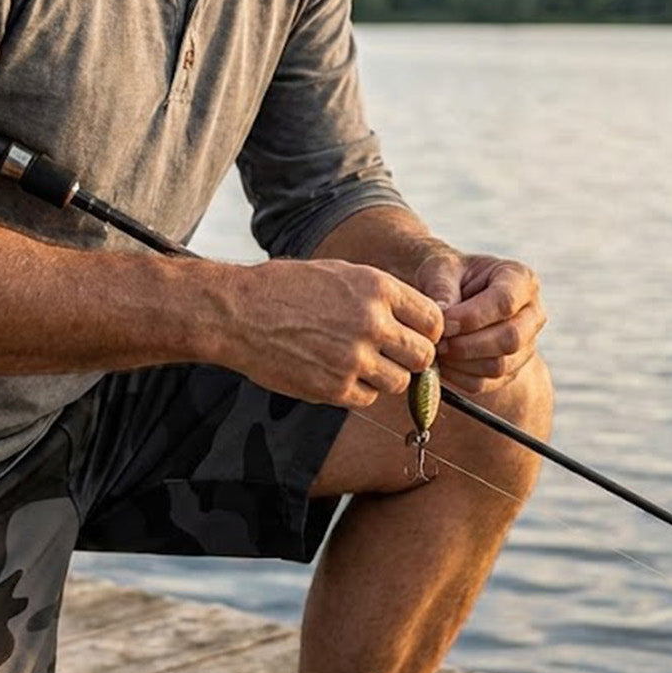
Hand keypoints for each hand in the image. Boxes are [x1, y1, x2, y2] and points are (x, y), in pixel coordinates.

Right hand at [230, 258, 443, 407]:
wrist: (237, 313)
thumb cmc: (285, 289)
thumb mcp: (339, 273)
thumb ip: (380, 296)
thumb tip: (415, 323)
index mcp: (377, 288)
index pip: (434, 321)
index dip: (426, 332)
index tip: (413, 336)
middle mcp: (372, 322)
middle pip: (423, 356)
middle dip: (412, 358)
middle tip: (391, 356)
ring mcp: (354, 358)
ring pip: (399, 382)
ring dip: (385, 377)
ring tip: (357, 363)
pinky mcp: (334, 388)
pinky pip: (368, 398)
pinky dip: (357, 390)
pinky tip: (335, 372)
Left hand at [415, 250, 546, 396]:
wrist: (452, 297)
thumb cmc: (448, 277)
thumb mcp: (441, 269)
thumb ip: (441, 288)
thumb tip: (441, 316)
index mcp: (520, 279)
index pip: (505, 302)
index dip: (472, 317)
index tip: (443, 323)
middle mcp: (532, 314)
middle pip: (511, 339)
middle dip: (468, 344)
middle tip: (438, 342)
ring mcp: (526, 345)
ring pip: (500, 365)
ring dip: (462, 363)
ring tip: (436, 351)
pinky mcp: (511, 369)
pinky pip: (488, 383)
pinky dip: (460, 378)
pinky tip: (441, 365)